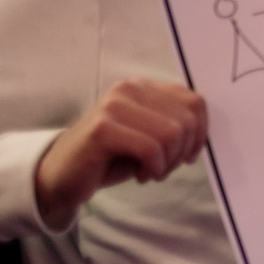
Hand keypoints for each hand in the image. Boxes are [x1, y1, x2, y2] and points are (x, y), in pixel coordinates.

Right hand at [33, 79, 207, 229]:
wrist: (61, 176)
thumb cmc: (111, 158)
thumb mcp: (149, 137)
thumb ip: (174, 126)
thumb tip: (203, 133)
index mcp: (144, 87)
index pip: (194, 102)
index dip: (200, 133)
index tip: (188, 155)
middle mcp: (129, 89)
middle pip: (186, 119)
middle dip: (183, 151)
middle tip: (164, 168)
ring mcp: (114, 106)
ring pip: (171, 134)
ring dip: (168, 162)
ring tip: (151, 172)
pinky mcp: (102, 129)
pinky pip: (150, 149)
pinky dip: (154, 168)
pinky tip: (141, 175)